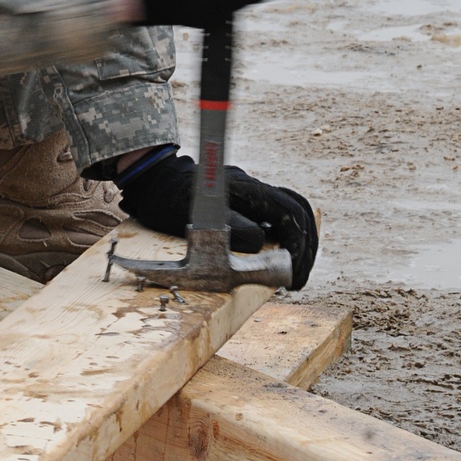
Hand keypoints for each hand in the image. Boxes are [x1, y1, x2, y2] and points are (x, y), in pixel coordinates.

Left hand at [117, 152, 317, 290]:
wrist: (155, 180)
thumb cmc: (170, 199)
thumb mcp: (195, 218)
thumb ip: (231, 227)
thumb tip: (262, 241)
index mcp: (246, 188)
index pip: (288, 211)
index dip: (299, 243)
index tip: (295, 271)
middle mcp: (254, 188)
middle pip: (297, 211)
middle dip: (305, 247)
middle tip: (298, 281)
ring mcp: (252, 194)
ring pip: (291, 214)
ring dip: (299, 244)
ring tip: (294, 275)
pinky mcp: (247, 204)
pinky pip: (277, 218)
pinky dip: (286, 239)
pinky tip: (280, 261)